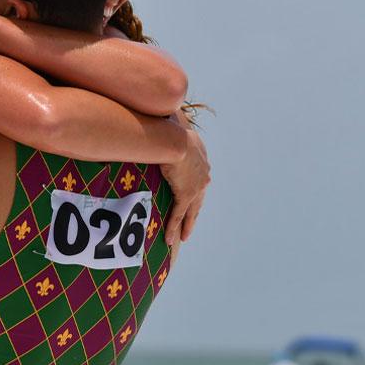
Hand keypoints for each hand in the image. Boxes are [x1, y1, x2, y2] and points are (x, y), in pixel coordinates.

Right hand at [160, 128, 210, 245]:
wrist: (173, 139)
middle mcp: (203, 176)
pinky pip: (178, 214)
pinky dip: (174, 227)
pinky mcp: (186, 194)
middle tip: (190, 226)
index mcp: (202, 160)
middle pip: (199, 200)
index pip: (199, 179)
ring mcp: (196, 187)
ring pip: (191, 211)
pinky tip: (170, 238)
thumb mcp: (175, 131)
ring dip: (186, 225)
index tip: (192, 199)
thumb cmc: (171, 130)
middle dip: (194, 214)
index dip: (196, 191)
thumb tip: (161, 125)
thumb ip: (172, 134)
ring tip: (183, 237)